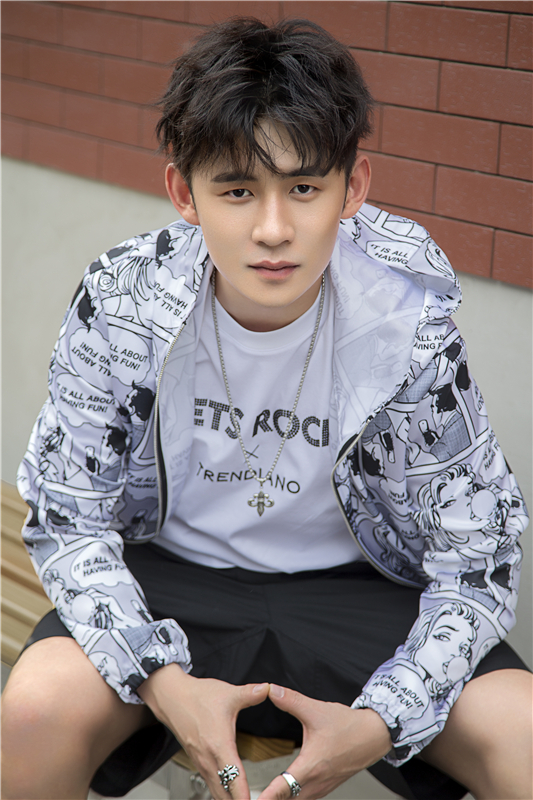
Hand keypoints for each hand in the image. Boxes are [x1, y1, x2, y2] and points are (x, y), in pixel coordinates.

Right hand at [138, 664, 268, 798]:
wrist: (172, 697)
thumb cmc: (198, 697)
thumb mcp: (228, 693)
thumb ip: (251, 694)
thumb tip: (269, 689)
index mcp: (218, 745)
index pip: (234, 779)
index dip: (245, 795)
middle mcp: (208, 759)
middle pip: (225, 795)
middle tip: (261, 799)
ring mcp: (201, 763)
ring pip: (217, 793)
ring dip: (231, 798)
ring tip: (247, 798)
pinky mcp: (198, 763)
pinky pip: (212, 785)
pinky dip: (223, 793)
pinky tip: (233, 793)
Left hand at [258, 685, 390, 799]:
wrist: (373, 735)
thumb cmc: (348, 726)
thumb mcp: (316, 710)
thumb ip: (291, 701)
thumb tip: (272, 690)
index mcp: (310, 766)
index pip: (281, 789)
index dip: (264, 798)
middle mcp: (316, 782)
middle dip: (269, 799)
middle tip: (249, 796)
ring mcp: (322, 788)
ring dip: (280, 799)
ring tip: (263, 796)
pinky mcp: (326, 787)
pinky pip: (305, 799)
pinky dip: (292, 798)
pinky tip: (283, 793)